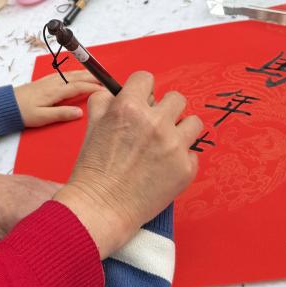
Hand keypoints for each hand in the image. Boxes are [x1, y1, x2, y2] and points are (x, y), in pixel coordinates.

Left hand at [14, 71, 102, 127]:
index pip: (79, 87)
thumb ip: (62, 114)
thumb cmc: (23, 113)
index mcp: (55, 91)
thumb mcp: (43, 117)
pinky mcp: (44, 81)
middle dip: (92, 77)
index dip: (93, 88)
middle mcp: (53, 82)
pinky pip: (64, 74)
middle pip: (77, 77)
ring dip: (84, 74)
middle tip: (105, 80)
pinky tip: (75, 75)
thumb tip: (80, 112)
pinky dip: (74, 73)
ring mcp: (48, 80)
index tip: (105, 90)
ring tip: (95, 75)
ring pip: (71, 74)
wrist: (6, 105)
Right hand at [53, 71, 200, 257]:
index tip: (141, 101)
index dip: (141, 90)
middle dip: (164, 109)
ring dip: (180, 130)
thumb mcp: (91, 126)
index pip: (146, 78)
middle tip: (154, 126)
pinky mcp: (186, 168)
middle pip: (176, 98)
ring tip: (166, 144)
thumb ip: (103, 102)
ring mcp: (174, 146)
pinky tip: (163, 168)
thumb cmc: (93, 170)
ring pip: (193, 122)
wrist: (101, 208)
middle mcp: (155, 123)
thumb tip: (114, 91)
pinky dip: (180, 159)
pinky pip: (193, 153)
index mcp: (129, 107)